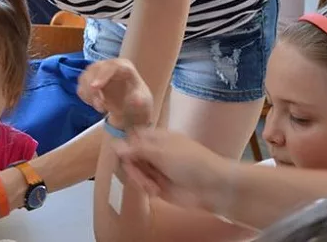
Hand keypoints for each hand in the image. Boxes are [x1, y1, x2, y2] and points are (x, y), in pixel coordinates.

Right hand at [77, 59, 152, 128]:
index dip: (102, 75)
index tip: (94, 87)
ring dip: (89, 95)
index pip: (112, 66)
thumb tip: (136, 100)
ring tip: (101, 109)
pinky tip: (97, 105)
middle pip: (95, 70)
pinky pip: (81, 87)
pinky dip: (86, 98)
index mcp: (124, 66)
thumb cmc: (138, 102)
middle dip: (93, 89)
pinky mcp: (89, 81)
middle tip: (100, 107)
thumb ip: (139, 101)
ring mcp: (98, 72)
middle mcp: (109, 65)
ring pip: (84, 78)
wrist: (130, 109)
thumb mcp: (143, 103)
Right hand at [114, 129, 236, 211]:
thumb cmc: (190, 162)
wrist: (212, 187)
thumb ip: (136, 149)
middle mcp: (153, 152)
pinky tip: (155, 191)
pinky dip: (146, 188)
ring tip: (151, 186)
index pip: (132, 137)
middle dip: (132, 166)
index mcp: (156, 138)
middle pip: (129, 156)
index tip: (118, 153)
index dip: (124, 144)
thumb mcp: (161, 152)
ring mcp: (155, 169)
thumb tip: (114, 144)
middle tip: (139, 174)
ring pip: (134, 172)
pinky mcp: (157, 186)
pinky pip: (142, 185)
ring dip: (139, 179)